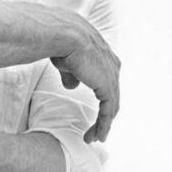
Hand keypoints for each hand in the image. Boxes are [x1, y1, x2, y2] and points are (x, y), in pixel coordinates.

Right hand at [52, 12, 120, 143]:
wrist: (63, 35)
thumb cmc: (59, 41)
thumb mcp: (66, 59)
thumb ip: (71, 74)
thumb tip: (72, 86)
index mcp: (103, 53)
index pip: (105, 77)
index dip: (101, 93)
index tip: (93, 107)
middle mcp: (111, 63)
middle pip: (111, 92)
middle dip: (105, 111)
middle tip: (97, 127)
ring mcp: (111, 75)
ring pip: (111, 104)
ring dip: (103, 122)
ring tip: (95, 136)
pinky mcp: (108, 86)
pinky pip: (108, 110)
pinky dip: (103, 124)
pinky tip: (97, 135)